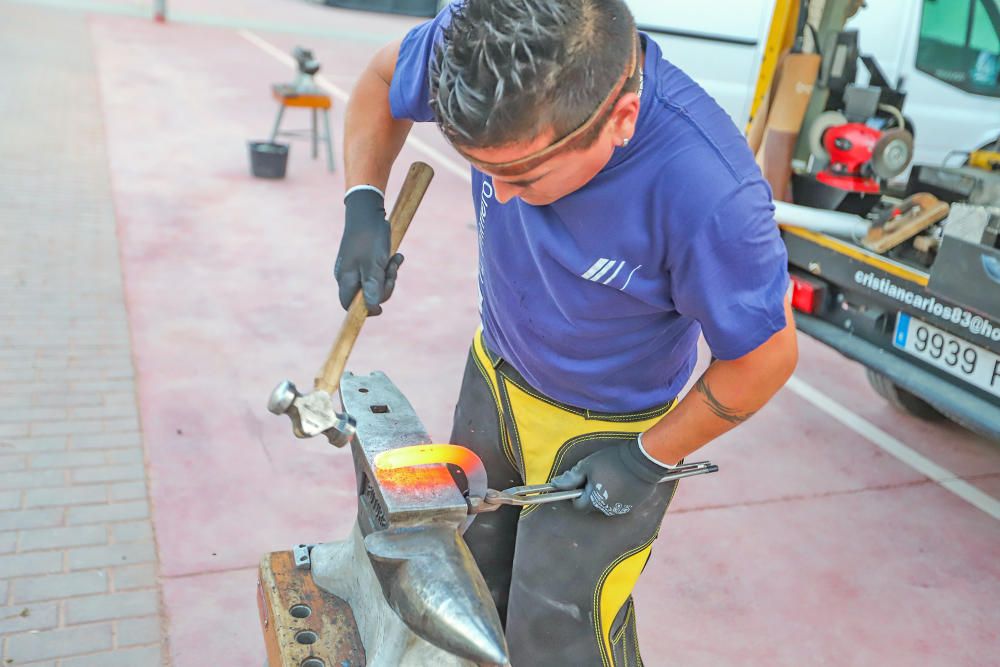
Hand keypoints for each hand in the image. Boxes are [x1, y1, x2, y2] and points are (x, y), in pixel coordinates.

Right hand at [334, 187, 403, 315]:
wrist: (368, 211)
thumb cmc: (369, 239)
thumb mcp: (373, 265)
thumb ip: (372, 288)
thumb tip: (372, 308)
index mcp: (345, 278)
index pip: (349, 305)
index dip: (365, 309)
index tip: (381, 309)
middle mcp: (348, 275)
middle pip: (367, 294)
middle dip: (384, 287)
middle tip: (391, 271)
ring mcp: (357, 266)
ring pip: (376, 282)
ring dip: (389, 274)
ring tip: (395, 259)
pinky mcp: (366, 258)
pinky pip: (379, 270)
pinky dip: (388, 265)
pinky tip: (397, 256)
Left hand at [550, 436, 671, 516]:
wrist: (643, 461)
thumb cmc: (612, 461)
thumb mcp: (587, 465)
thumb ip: (571, 477)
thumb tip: (554, 485)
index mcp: (594, 501)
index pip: (578, 505)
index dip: (576, 493)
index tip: (580, 481)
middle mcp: (607, 509)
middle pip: (592, 505)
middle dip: (590, 493)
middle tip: (595, 476)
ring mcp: (622, 508)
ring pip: (606, 505)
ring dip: (604, 495)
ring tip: (610, 477)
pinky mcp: (633, 505)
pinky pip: (619, 503)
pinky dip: (617, 495)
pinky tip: (621, 481)